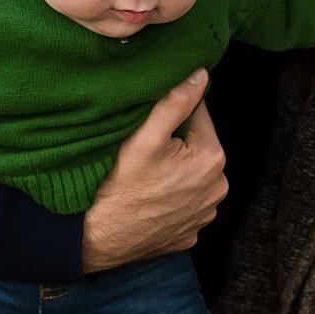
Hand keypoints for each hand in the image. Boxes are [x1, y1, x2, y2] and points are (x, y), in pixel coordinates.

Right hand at [82, 72, 227, 270]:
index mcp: (212, 158)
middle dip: (176, 141)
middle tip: (143, 147)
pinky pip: (184, 203)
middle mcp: (217, 188)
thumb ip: (176, 102)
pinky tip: (149, 196)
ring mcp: (204, 214)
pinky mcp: (190, 232)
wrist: (96, 239)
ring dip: (175, 169)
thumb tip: (200, 75)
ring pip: (191, 174)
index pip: (200, 114)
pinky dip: (170, 197)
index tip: (150, 119)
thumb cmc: (118, 187)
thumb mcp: (144, 137)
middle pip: (197, 146)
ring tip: (145, 174)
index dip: (174, 111)